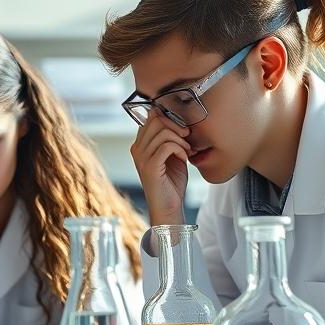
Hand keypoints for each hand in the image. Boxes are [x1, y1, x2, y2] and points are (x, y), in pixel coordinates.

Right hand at [130, 112, 190, 226]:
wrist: (169, 207)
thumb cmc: (171, 183)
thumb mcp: (172, 155)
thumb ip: (170, 139)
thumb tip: (177, 120)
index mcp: (140, 145)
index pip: (151, 117)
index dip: (170, 118)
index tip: (182, 131)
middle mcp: (137, 149)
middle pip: (156, 120)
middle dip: (177, 126)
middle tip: (187, 138)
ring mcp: (141, 158)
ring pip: (163, 132)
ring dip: (181, 140)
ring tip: (187, 151)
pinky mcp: (149, 166)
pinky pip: (167, 146)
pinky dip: (180, 149)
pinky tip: (184, 158)